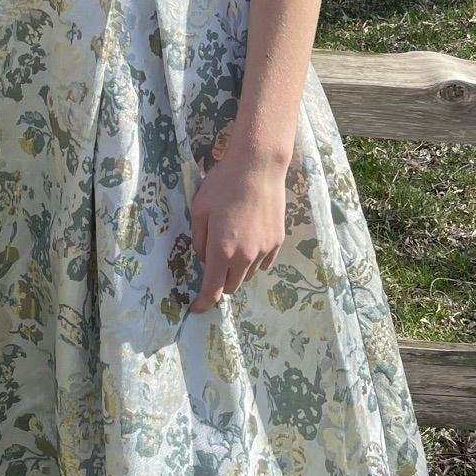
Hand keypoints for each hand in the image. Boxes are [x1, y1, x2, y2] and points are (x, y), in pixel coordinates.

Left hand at [187, 143, 288, 311]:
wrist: (258, 167)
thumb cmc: (223, 184)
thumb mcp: (199, 210)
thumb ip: (199, 240)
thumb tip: (204, 259)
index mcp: (222, 250)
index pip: (212, 289)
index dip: (204, 303)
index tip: (197, 308)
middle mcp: (245, 256)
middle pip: (231, 286)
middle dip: (220, 283)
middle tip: (213, 266)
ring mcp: (264, 250)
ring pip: (248, 275)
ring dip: (237, 271)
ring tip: (232, 245)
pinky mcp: (278, 241)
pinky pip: (263, 263)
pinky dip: (253, 261)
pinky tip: (248, 241)